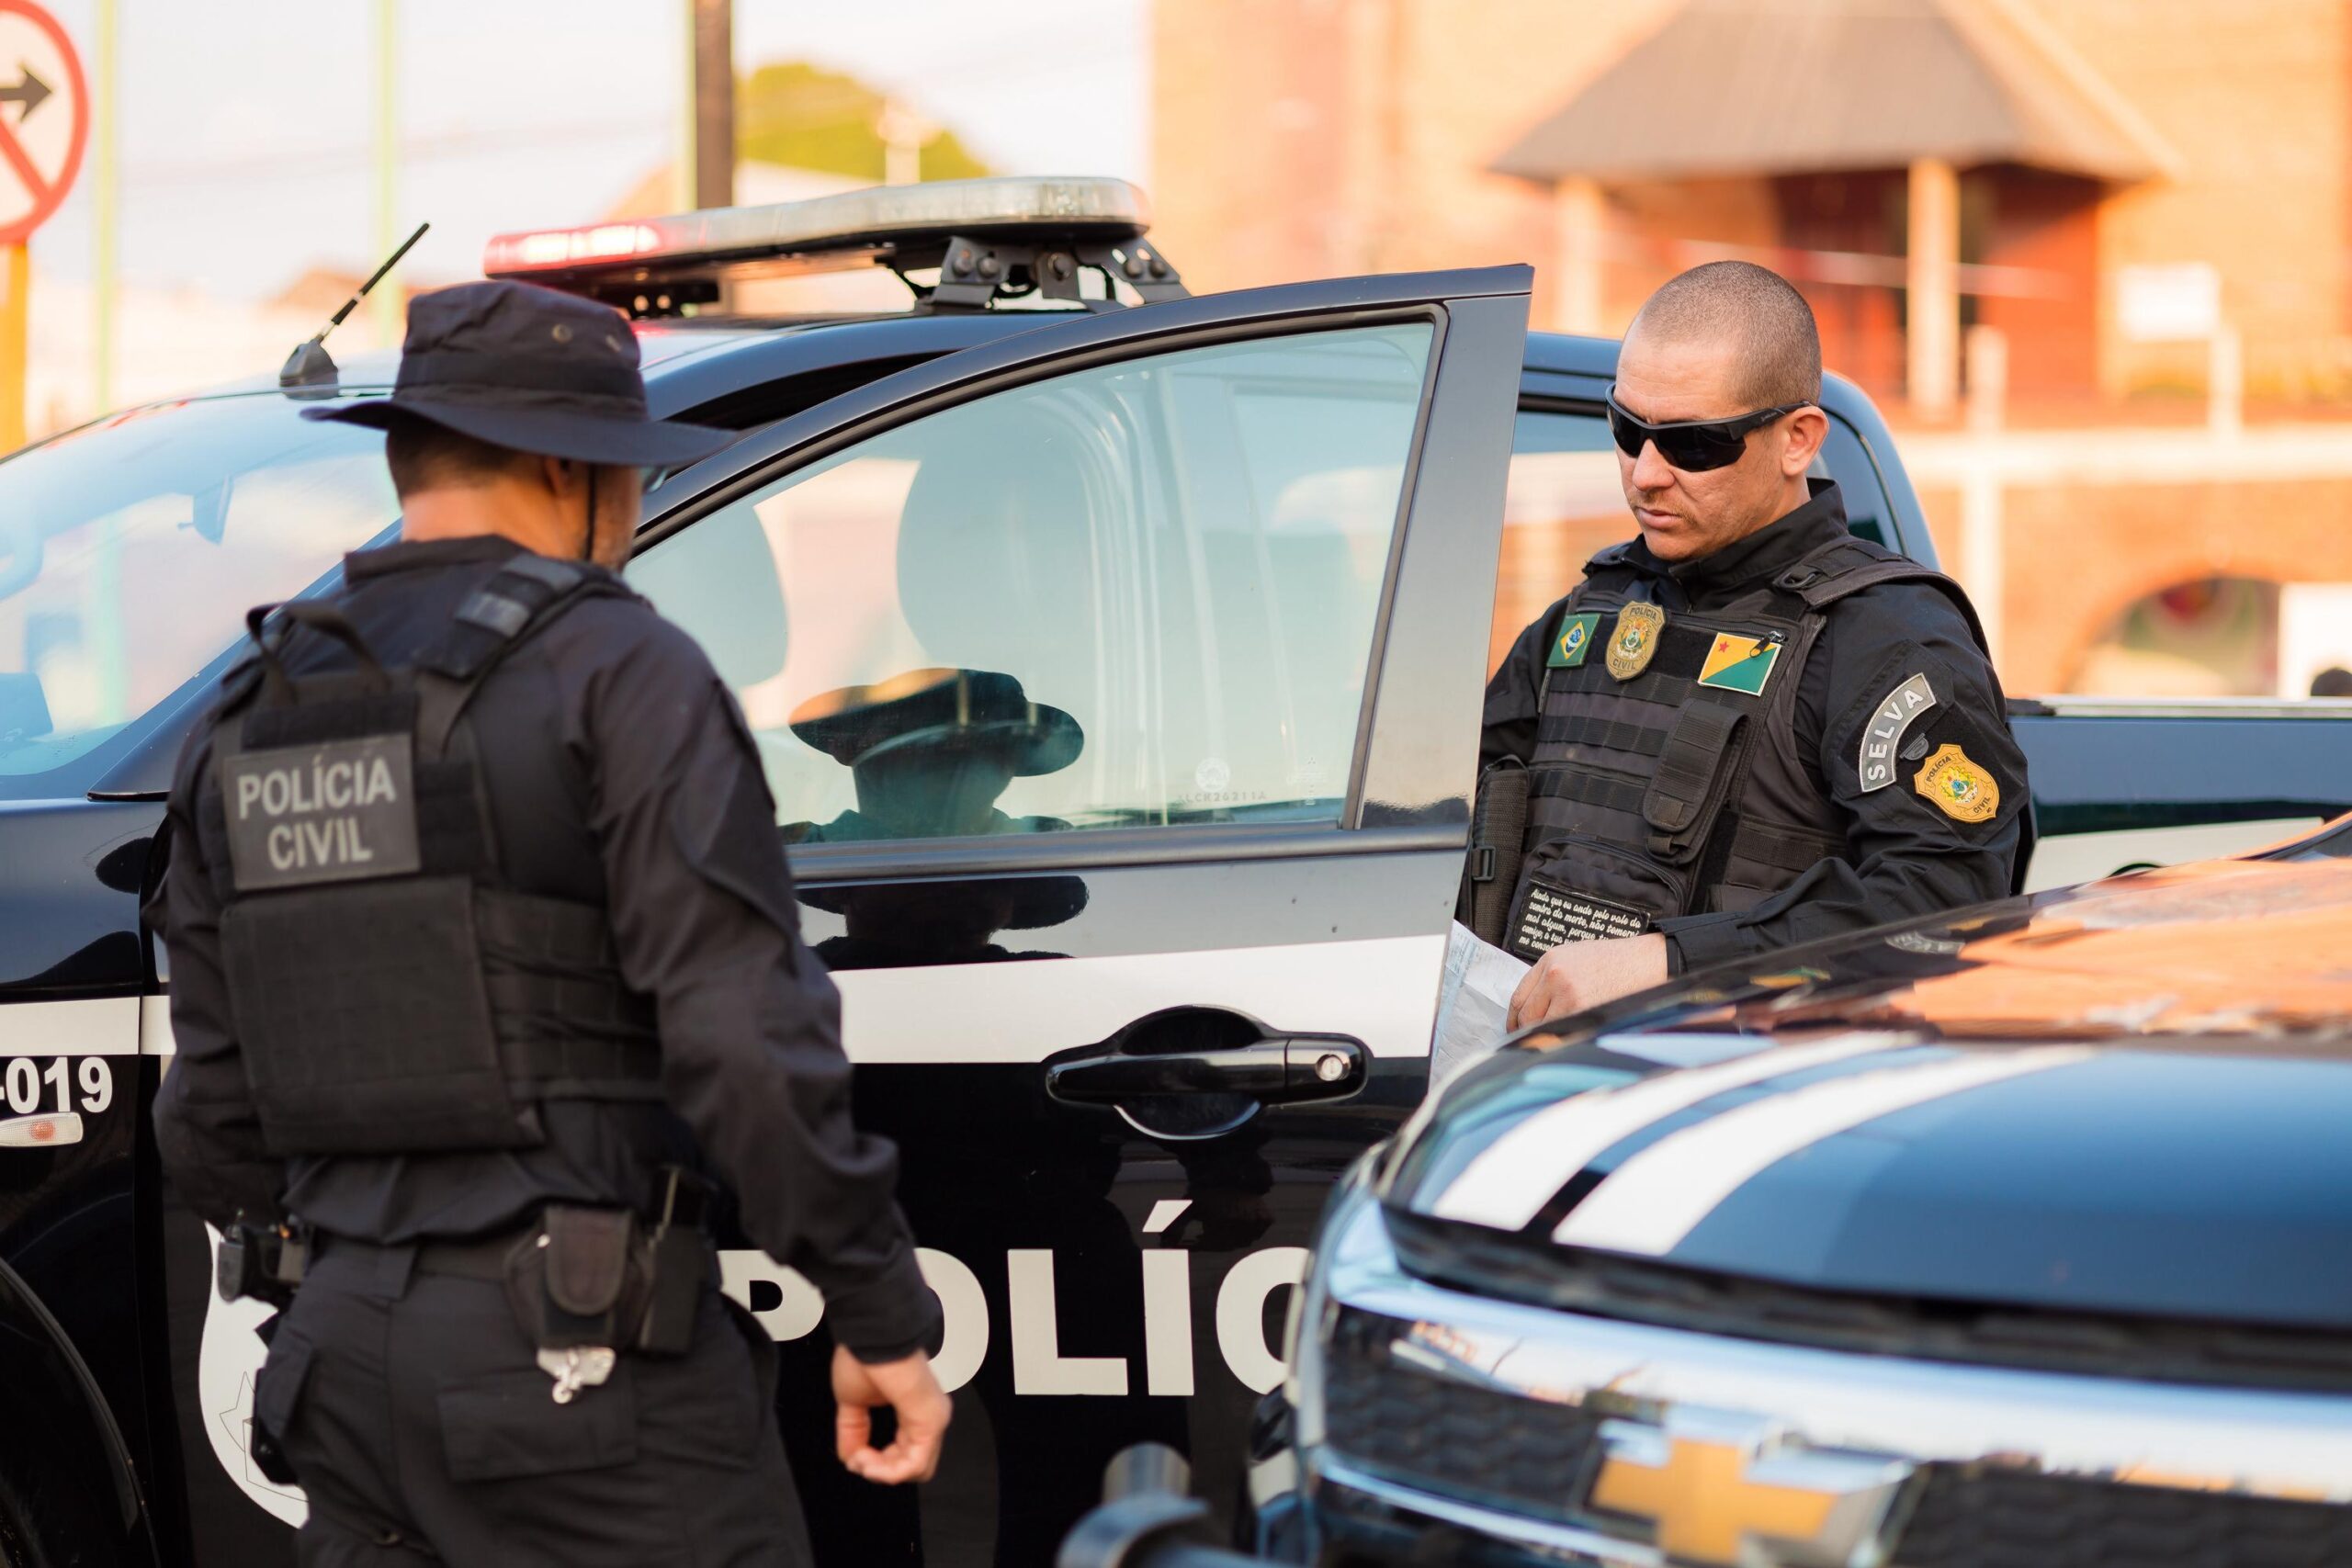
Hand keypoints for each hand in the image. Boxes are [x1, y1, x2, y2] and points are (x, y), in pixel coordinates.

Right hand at [833, 1345, 951, 1484]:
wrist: (872, 1338)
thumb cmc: (865, 1355)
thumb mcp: (852, 1403)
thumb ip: (853, 1433)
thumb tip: (850, 1457)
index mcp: (912, 1410)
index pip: (903, 1453)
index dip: (876, 1462)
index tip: (854, 1456)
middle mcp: (926, 1416)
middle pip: (910, 1466)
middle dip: (879, 1470)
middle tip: (857, 1460)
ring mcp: (932, 1420)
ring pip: (915, 1469)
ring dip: (881, 1472)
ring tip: (861, 1460)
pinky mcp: (931, 1422)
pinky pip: (914, 1464)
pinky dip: (888, 1472)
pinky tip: (870, 1464)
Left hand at [1507, 933, 1668, 1030]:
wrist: (1647, 963)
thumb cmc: (1616, 961)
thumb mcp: (1575, 957)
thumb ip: (1550, 978)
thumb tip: (1533, 1006)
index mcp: (1550, 962)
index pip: (1518, 997)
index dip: (1514, 1019)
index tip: (1516, 1028)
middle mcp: (1555, 977)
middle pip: (1527, 1016)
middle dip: (1527, 1031)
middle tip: (1532, 1039)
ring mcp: (1569, 997)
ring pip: (1543, 1029)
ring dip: (1547, 1037)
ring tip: (1557, 1038)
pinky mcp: (1585, 1013)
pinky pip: (1563, 1035)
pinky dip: (1563, 1041)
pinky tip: (1570, 1038)